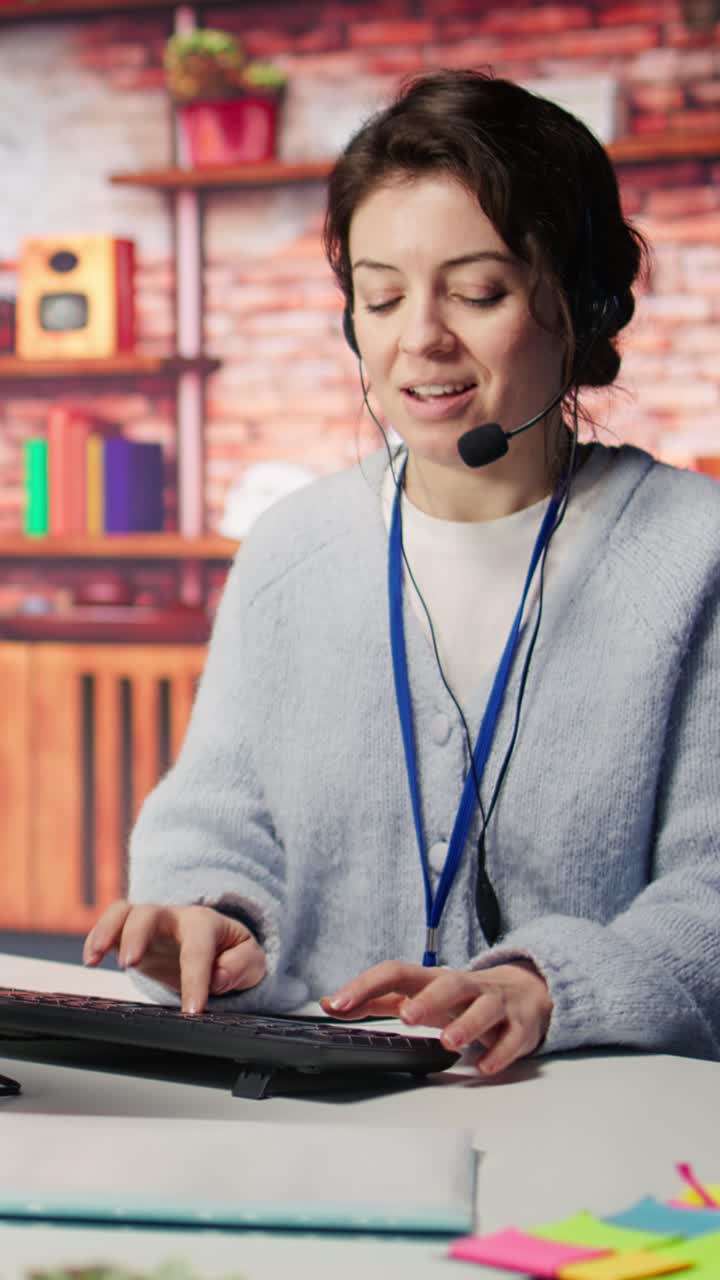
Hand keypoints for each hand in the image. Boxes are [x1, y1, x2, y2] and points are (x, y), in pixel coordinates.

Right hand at [83, 900, 266, 1014]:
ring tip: (96, 958)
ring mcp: (151, 923)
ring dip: (108, 931)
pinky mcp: (133, 932)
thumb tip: (218, 975)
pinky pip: (111, 922)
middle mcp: (175, 917)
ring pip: (125, 912)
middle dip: (138, 935)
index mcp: (206, 923)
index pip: (199, 948)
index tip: (192, 1010)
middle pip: (152, 914)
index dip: (195, 978)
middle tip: (129, 964)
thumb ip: (241, 966)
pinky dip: (96, 937)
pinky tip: (90, 958)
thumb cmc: (232, 953)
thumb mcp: (251, 961)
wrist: (219, 946)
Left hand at [320, 959, 552, 1075]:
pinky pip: (512, 1037)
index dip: (367, 986)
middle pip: (447, 985)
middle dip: (428, 1000)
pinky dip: (499, 1053)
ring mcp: (495, 1003)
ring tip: (449, 1042)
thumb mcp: (420, 994)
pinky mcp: (519, 1025)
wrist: (523, 991)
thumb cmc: (461, 997)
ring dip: (466, 1024)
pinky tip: (485, 1066)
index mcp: (433, 979)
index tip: (339, 1005)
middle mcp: (465, 986)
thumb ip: (378, 1000)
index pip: (397, 973)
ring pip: (483, 1008)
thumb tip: (331, 1003)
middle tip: (406, 1016)